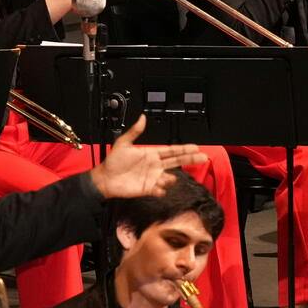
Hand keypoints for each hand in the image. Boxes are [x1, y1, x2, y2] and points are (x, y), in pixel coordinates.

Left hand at [89, 115, 206, 198]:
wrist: (104, 179)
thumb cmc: (113, 161)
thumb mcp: (123, 143)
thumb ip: (134, 131)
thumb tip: (142, 117)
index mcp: (151, 153)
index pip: (172, 150)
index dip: (184, 149)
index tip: (195, 147)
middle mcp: (155, 165)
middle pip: (177, 162)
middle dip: (190, 159)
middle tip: (202, 157)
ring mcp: (152, 177)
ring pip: (169, 177)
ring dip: (170, 178)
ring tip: (168, 178)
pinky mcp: (148, 189)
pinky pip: (159, 190)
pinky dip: (162, 190)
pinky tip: (159, 188)